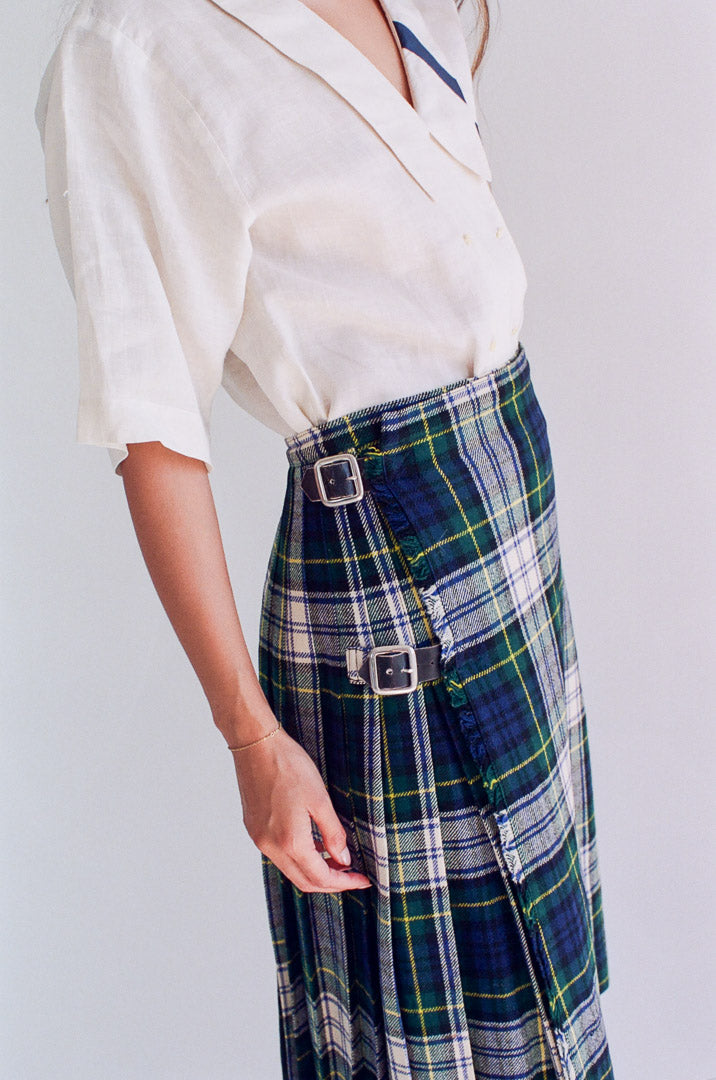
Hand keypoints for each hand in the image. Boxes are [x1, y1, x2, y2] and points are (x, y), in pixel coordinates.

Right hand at [231, 721, 371, 893]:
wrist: (255, 744)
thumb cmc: (289, 766)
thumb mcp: (320, 799)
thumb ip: (333, 833)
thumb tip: (343, 859)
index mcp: (290, 841)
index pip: (321, 877)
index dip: (344, 882)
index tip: (363, 879)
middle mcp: (271, 846)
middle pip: (304, 881)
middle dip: (330, 882)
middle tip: (352, 872)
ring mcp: (259, 839)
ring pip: (291, 870)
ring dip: (314, 870)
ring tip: (336, 858)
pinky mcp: (254, 829)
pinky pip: (279, 855)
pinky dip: (299, 857)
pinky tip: (313, 844)